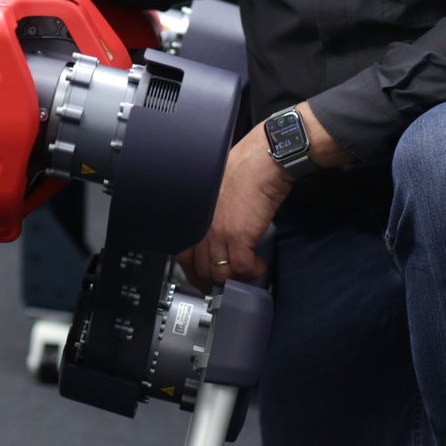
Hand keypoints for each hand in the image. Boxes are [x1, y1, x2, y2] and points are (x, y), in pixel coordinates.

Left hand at [176, 125, 291, 291]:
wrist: (262, 160)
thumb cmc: (243, 167)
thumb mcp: (215, 191)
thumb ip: (211, 213)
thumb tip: (218, 230)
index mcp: (195, 216)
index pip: (183, 255)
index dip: (193, 272)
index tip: (202, 279)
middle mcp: (203, 226)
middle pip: (201, 268)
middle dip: (214, 282)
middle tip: (227, 285)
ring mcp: (219, 233)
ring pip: (220, 273)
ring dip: (235, 278)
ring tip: (246, 273)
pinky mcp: (240, 236)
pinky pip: (242, 267)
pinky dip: (252, 270)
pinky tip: (258, 264)